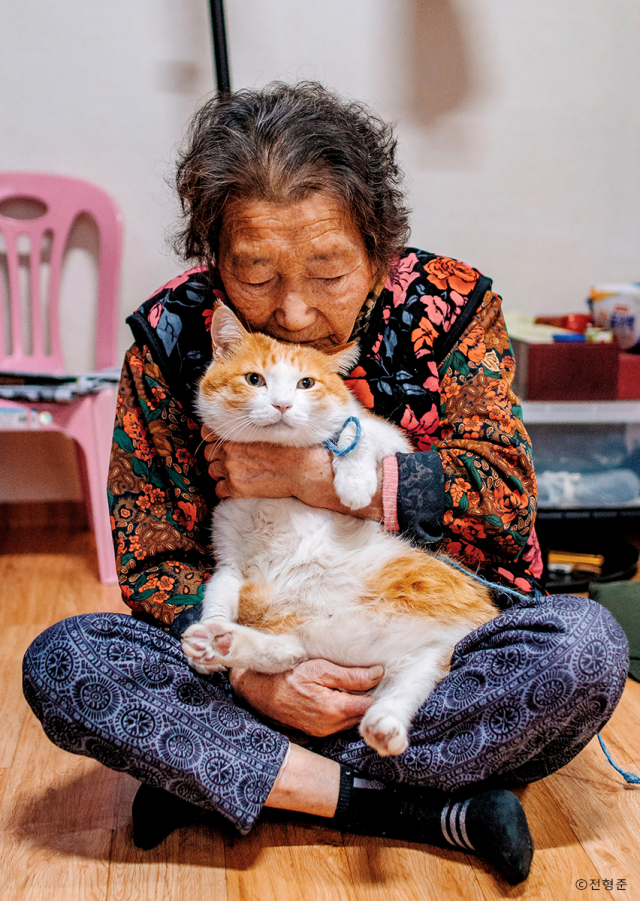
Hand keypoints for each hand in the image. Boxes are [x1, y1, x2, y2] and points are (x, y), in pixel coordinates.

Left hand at [201, 425, 383, 518]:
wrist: (305, 472)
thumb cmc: (291, 450)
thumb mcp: (269, 432)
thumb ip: (249, 431)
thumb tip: (236, 428)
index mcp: (239, 436)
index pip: (209, 434)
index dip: (212, 437)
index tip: (216, 441)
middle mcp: (231, 453)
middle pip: (210, 454)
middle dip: (219, 456)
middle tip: (236, 459)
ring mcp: (233, 472)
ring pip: (213, 471)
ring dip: (222, 473)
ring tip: (240, 472)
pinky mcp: (238, 489)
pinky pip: (220, 490)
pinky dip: (227, 489)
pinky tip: (241, 485)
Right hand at [228, 659, 384, 736]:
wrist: (259, 691)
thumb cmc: (286, 676)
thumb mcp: (319, 668)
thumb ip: (351, 675)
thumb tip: (378, 673)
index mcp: (334, 709)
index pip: (372, 707)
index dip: (382, 692)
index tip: (388, 678)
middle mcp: (331, 726)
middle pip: (364, 715)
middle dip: (372, 698)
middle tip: (376, 678)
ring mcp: (323, 731)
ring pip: (353, 719)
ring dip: (359, 704)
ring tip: (359, 684)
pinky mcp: (318, 731)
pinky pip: (341, 721)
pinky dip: (346, 708)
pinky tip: (343, 694)